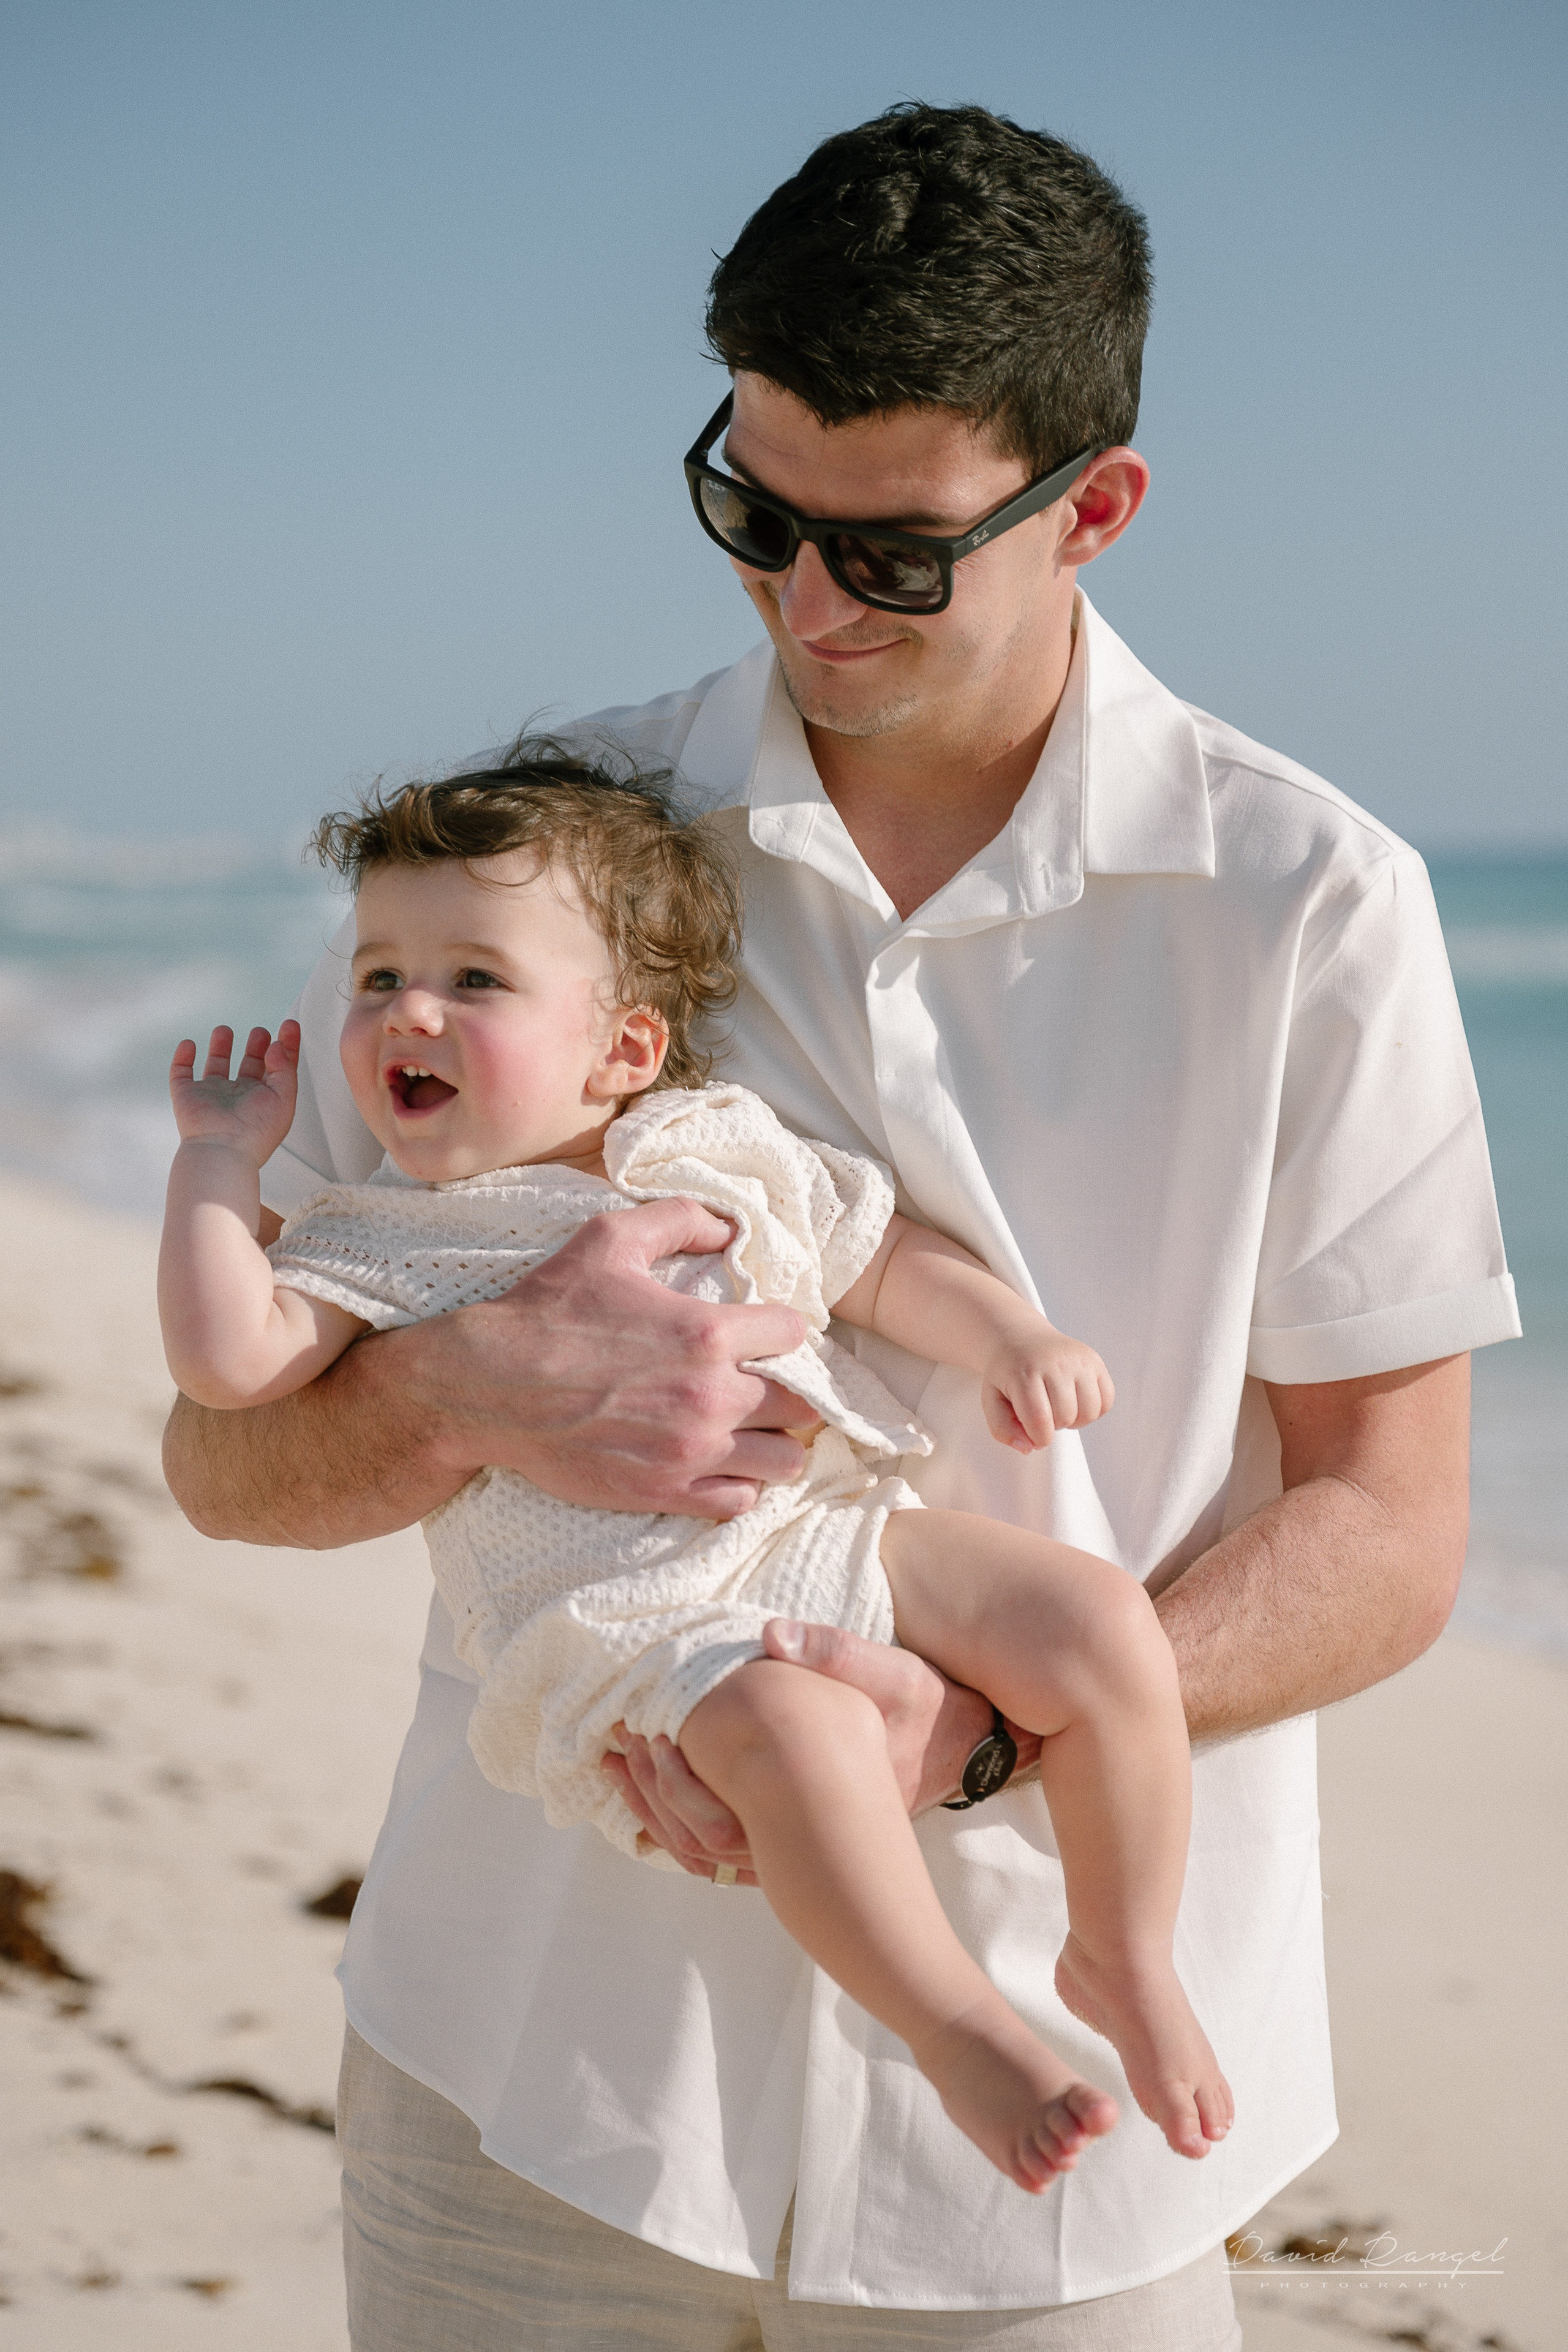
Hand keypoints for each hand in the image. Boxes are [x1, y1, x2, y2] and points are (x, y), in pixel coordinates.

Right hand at [169, 1022, 299, 1166]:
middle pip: (249, 1066)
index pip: (277, 1068)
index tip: (290, 1025)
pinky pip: (181, 1073)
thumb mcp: (284, 1099)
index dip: (285, 1046)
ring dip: (220, 1047)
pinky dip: (182, 1057)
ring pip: (216, 1066)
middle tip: (261, 1031)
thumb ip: (285, 1069)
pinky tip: (189, 1043)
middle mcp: (239, 1097)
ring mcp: (212, 1095)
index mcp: (263, 1098)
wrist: (222, 1151)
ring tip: (225, 1030)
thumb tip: (278, 1045)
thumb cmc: (256, 1131)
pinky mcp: (187, 1095)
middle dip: (255, 1046)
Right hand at [410, 1194, 812, 1517]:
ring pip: (784, 1459)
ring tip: (750, 1427)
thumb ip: (678, 1219)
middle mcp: (710, 1397)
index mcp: (707, 1333)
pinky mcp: (665, 1493)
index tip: (763, 1332)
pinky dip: (741, 1483)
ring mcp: (691, 1453)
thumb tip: (728, 1227)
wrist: (485, 1387)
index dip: (782, 1328)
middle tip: (762, 1382)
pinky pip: (741, 1501)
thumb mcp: (608, 1238)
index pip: (794, 1332)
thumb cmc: (545, 1310)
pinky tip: (720, 1462)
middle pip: (801, 1403)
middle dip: (788, 1388)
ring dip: (775, 1440)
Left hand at [604, 1619, 1042, 1878]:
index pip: (725, 1802)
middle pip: (701, 1836)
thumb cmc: (932, 1712)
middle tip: (609, 1747)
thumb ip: (837, 1652)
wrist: (968, 1750)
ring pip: (707, 1851)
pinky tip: (656, 1790)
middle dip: (648, 1789)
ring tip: (618, 1763)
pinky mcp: (802, 1838)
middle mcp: (805, 1829)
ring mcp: (803, 1842)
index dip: (670, 1771)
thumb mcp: (897, 1676)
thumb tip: (771, 1631)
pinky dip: (682, 1821)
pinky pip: (726, 1852)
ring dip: (657, 1807)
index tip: (636, 1727)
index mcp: (816, 1790)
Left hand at [983, 1329, 1114, 1451]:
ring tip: (1059, 1407)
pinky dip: (1093, 1410)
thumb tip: (1029, 1448)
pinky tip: (1075, 1401)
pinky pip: (1106, 1401)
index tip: (1032, 1432)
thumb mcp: (991, 1401)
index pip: (1040, 1421)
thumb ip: (1003, 1429)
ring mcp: (1079, 1360)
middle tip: (1042, 1412)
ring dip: (1074, 1420)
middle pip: (1065, 1418)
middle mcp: (1055, 1362)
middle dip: (1053, 1426)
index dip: (1038, 1438)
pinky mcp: (1095, 1361)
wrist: (1021, 1338)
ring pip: (1089, 1412)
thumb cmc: (1007, 1374)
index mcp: (1024, 1372)